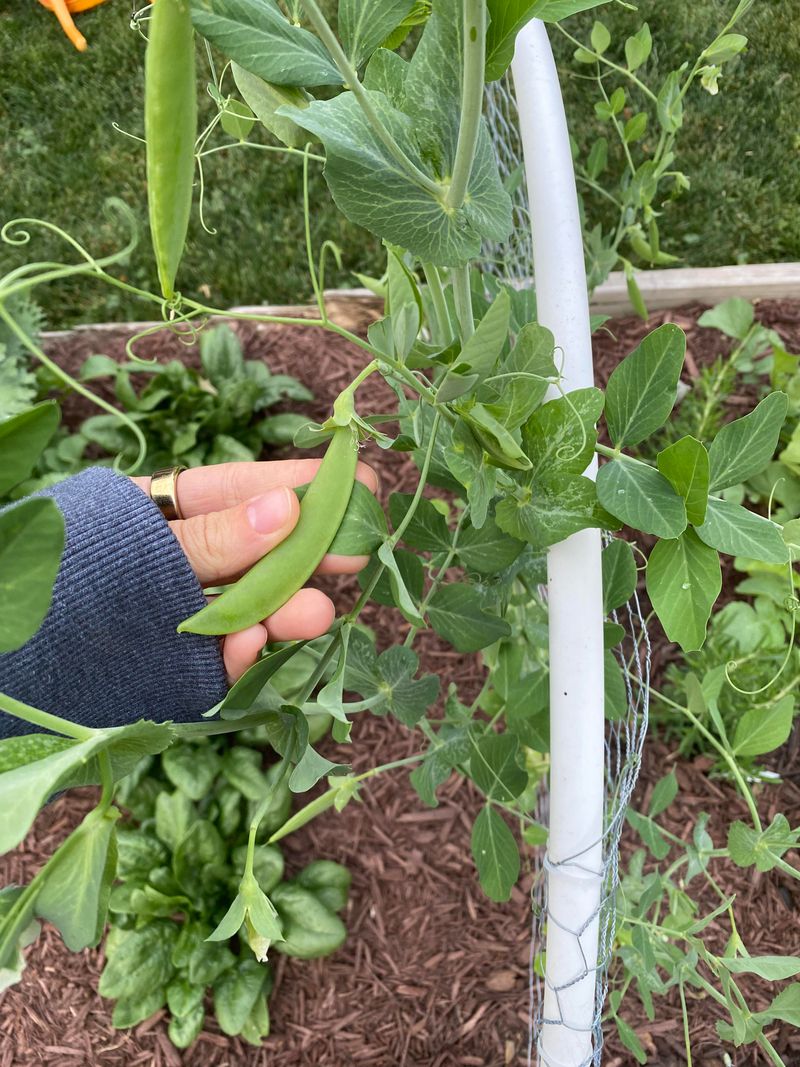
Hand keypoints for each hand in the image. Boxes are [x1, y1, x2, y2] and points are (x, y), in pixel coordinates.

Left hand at [132, 459, 377, 682]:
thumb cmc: (56, 576)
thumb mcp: (133, 544)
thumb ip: (209, 536)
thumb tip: (286, 506)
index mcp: (168, 513)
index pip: (244, 489)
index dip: (300, 483)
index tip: (356, 480)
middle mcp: (189, 562)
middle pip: (262, 555)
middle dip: (310, 555)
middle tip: (356, 554)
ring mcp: (190, 616)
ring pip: (254, 612)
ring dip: (287, 612)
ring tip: (315, 615)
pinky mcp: (187, 667)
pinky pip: (226, 662)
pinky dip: (241, 657)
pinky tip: (245, 644)